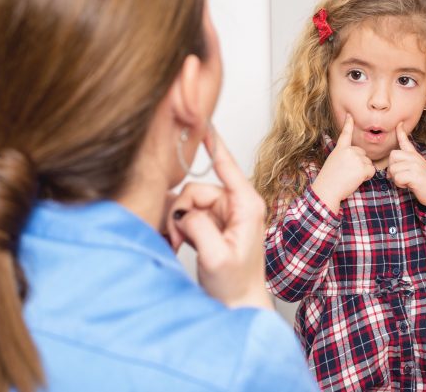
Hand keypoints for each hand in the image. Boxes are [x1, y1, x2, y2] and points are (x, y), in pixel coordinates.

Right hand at [166, 128, 272, 309]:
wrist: (238, 305)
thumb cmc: (235, 285)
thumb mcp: (216, 255)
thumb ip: (198, 226)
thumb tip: (183, 210)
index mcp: (246, 205)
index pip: (227, 166)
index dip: (213, 143)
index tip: (202, 121)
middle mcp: (236, 205)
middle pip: (195, 188)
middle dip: (182, 212)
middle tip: (179, 239)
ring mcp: (222, 214)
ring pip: (186, 202)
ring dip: (178, 223)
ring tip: (182, 246)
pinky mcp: (210, 223)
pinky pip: (185, 214)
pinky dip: (178, 228)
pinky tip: (181, 244)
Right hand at [311, 113, 374, 210]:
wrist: (327, 189)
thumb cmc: (329, 179)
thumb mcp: (333, 161)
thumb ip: (344, 156)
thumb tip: (358, 157)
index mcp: (340, 148)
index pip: (345, 134)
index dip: (348, 123)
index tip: (350, 115)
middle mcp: (349, 150)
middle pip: (363, 154)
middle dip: (360, 163)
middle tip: (348, 172)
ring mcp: (356, 158)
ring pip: (368, 163)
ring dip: (363, 171)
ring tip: (350, 177)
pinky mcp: (362, 168)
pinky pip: (371, 171)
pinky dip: (367, 176)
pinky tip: (356, 180)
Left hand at [387, 122, 425, 215]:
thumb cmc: (424, 184)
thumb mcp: (416, 170)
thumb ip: (403, 167)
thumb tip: (388, 172)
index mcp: (415, 156)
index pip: (406, 141)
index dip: (401, 132)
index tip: (399, 123)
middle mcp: (415, 158)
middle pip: (392, 156)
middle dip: (392, 168)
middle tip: (401, 176)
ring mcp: (415, 166)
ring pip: (393, 169)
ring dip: (396, 179)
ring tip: (407, 181)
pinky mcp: (415, 175)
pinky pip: (397, 178)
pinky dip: (400, 184)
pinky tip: (409, 185)